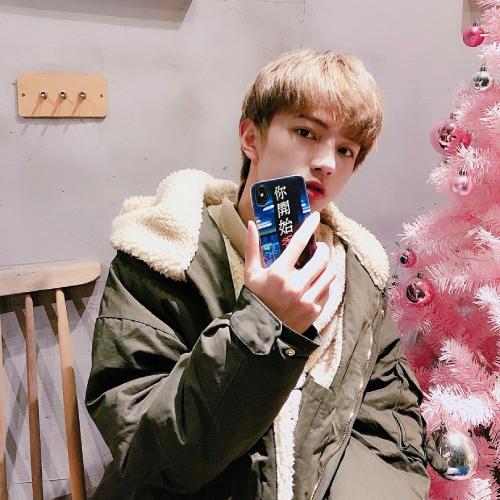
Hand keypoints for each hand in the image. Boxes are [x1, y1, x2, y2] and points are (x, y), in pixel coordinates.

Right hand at [244, 212, 335, 333]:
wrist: (262, 331)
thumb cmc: (256, 298)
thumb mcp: (251, 273)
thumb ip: (252, 247)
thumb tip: (253, 224)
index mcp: (278, 273)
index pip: (298, 243)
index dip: (308, 227)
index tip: (315, 217)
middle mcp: (295, 285)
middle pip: (321, 257)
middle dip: (322, 248)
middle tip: (319, 246)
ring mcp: (307, 299)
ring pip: (329, 272)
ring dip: (327, 264)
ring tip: (321, 263)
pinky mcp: (315, 310)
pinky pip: (329, 288)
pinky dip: (326, 280)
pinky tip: (319, 279)